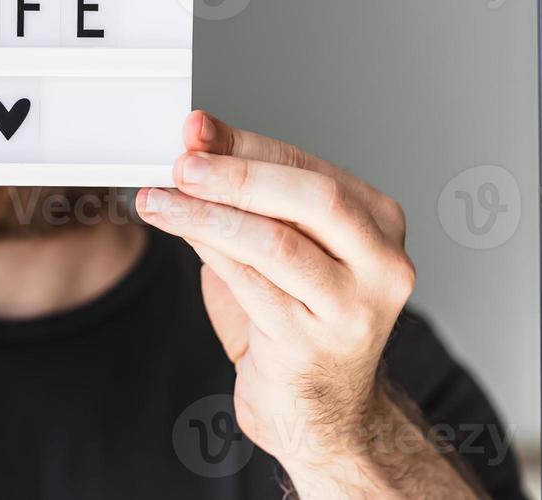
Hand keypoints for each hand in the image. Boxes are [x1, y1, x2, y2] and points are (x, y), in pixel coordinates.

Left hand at [138, 111, 472, 495]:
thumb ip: (243, 187)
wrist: (317, 410)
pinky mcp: (315, 344)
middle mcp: (382, 262)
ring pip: (275, 242)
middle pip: (311, 198)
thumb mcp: (273, 239)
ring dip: (206, 215)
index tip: (194, 131)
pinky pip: (251, 285)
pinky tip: (178, 233)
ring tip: (159, 200)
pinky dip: (208, 252)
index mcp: (379, 222)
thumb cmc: (293, 316)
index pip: (308, 166)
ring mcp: (354, 308)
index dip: (246, 145)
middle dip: (237, 174)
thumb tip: (198, 134)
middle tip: (182, 165)